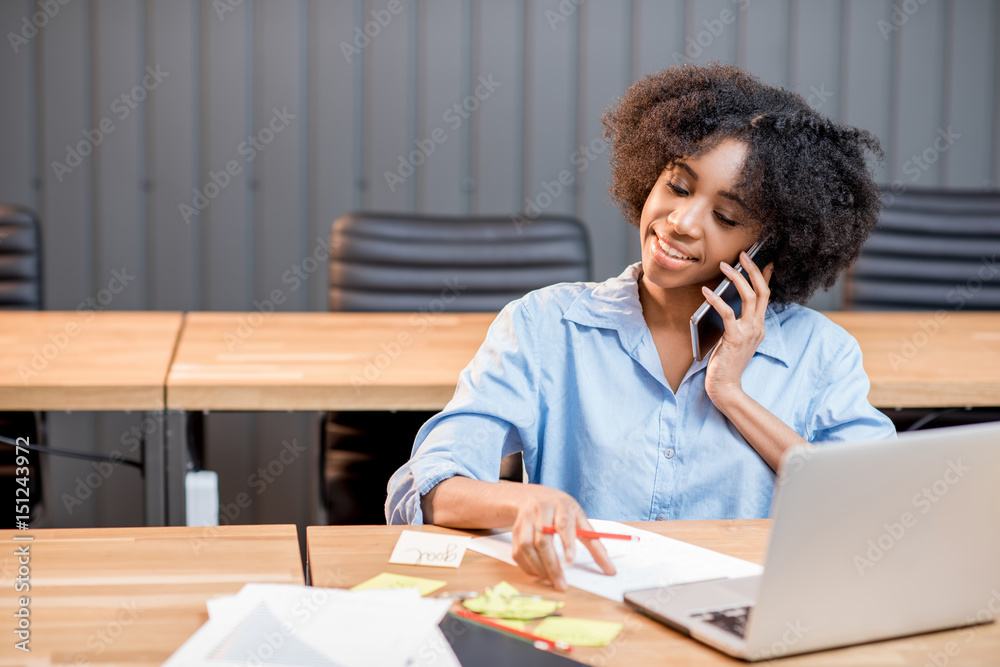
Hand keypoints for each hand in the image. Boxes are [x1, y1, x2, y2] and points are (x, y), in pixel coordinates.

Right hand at [510, 485, 615, 590]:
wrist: (534, 496)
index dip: (567, 541)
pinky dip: (528, 567)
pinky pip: (517, 552)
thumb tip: (610, 569)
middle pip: (543, 539)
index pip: (563, 523)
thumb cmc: (562, 510)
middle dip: (552, 565)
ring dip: (538, 568)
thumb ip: (595, 544)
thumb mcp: (580, 520)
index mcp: (561, 505)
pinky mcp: (515, 530)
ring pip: (526, 547)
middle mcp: (540, 510)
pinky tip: (539, 574)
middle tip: (561, 583)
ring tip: (551, 581)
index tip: (571, 559)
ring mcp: (525, 520)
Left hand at [701, 250, 773, 402]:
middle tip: (742, 254)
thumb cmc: (725, 363)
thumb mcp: (734, 339)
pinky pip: (727, 312)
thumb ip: (735, 322)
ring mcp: (748, 332)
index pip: (766, 296)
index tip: (763, 260)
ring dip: (736, 278)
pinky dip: (715, 299)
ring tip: (725, 265)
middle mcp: (757, 327)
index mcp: (758, 327)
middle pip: (761, 291)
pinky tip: (705, 291)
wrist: (725, 386)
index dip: (764, 277)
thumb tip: (725, 301)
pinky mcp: (734, 338)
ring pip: (749, 297)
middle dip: (752, 270)